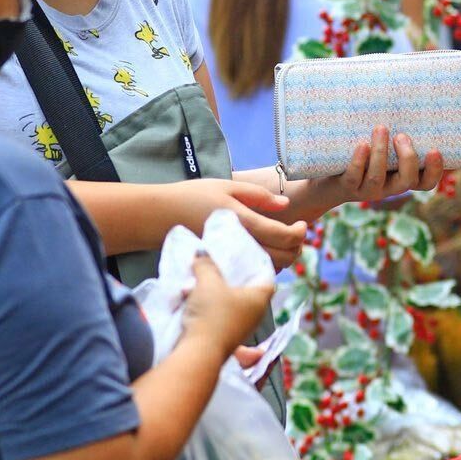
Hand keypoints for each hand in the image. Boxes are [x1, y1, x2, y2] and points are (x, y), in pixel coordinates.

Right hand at [175, 178, 308, 269]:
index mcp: (242, 222)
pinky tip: (263, 252)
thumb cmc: (191, 196)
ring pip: (269, 269)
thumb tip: (285, 204)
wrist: (157, 217)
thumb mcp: (226, 186)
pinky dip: (265, 266)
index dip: (300, 233)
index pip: (283, 236)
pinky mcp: (221, 268)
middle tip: (297, 235)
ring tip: (284, 243)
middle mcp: (238, 245)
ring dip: (283, 258)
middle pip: (282, 258)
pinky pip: (251, 273)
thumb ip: (258, 196)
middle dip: (296, 248)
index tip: (303, 224)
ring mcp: (229, 259)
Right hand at [182, 254, 275, 355]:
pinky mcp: (224, 337)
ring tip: (196, 283)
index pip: (267, 277)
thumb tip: (202, 254)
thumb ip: (206, 264)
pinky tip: (189, 300)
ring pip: (229, 302)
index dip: (257, 265)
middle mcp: (254, 314)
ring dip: (213, 292)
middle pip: (245, 289)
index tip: (243, 257)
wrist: (199, 353)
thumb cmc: (212, 314)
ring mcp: (240, 328)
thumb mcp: (208, 281)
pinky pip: (218, 315)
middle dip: (228, 277)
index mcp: (259, 299)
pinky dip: (207, 306)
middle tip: (214, 266)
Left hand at [285, 125, 448, 214]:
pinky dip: (359, 161)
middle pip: (407, 181)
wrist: (328, 175)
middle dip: (407, 158)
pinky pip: (354, 177)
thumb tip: (406, 72)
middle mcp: (389, 187)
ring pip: (377, 178)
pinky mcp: (347, 187)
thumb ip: (396, 119)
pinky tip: (361, 144)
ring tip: (380, 128)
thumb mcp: (382, 140)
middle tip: (401, 135)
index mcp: (402, 176)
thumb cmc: (363, 148)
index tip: (435, 149)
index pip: (426, 182)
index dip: (435, 170)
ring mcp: (368, 189)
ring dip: (380, 153)